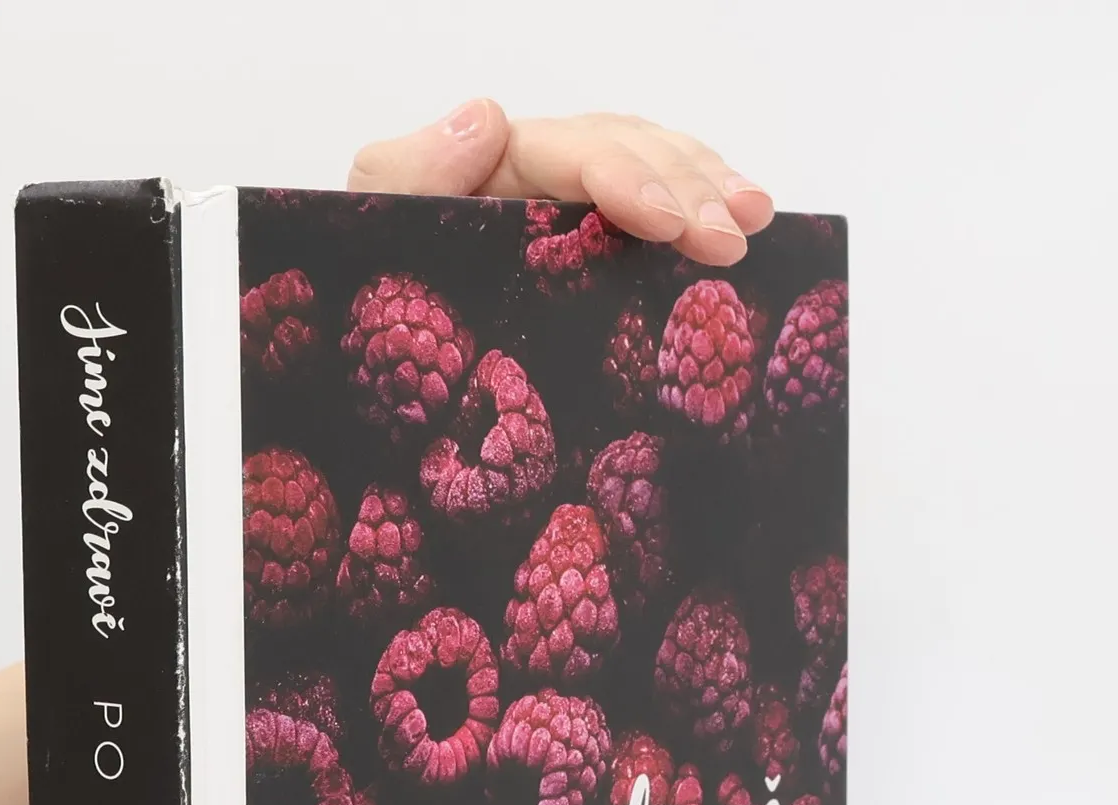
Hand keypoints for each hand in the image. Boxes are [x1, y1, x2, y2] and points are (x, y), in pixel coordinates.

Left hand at [348, 103, 771, 264]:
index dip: (622, 176)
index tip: (663, 221)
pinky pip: (651, 206)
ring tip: (753, 219)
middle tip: (730, 236)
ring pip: (650, 167)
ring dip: (708, 188)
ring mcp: (563, 211)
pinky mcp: (584, 251)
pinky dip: (700, 207)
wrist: (369, 376)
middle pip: (624, 153)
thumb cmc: (364, 301)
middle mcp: (530, 176)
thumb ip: (408, 174)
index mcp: (483, 169)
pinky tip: (744, 221)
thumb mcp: (368, 231)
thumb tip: (489, 114)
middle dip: (683, 189)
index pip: (567, 153)